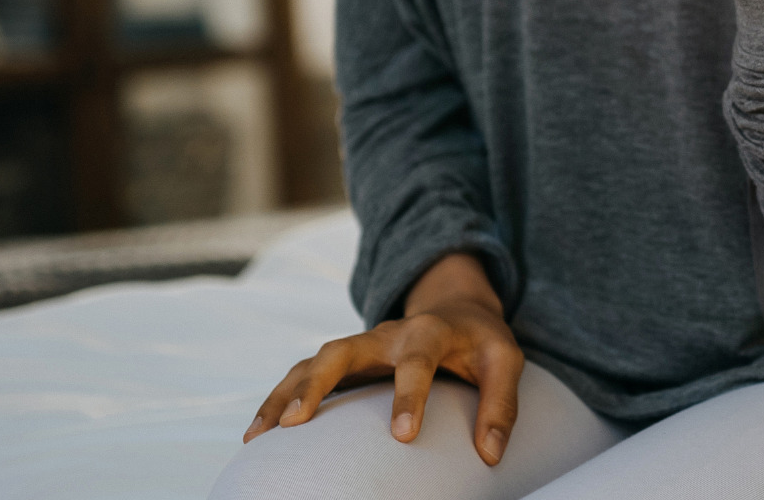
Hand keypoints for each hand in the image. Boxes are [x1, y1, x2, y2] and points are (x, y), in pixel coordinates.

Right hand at [242, 252, 523, 465]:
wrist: (458, 308)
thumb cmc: (482, 342)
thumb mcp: (506, 362)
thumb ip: (501, 405)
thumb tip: (490, 455)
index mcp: (429, 332)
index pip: (416, 362)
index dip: (409, 397)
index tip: (404, 436)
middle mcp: (386, 335)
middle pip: (342, 350)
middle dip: (317, 384)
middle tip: (296, 423)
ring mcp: (360, 346)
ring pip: (312, 362)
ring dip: (283, 395)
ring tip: (257, 436)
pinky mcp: (345, 360)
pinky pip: (303, 374)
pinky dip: (279, 399)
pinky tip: (258, 432)